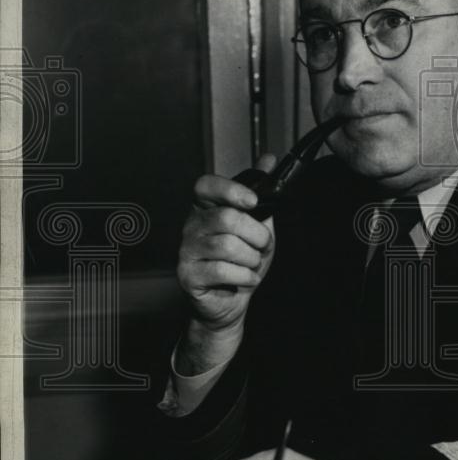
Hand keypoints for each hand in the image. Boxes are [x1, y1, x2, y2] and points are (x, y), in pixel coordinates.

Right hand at [177, 154, 276, 332]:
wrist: (230, 301)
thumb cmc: (241, 261)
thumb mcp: (258, 224)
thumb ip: (262, 193)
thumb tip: (269, 158)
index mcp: (206, 208)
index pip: (205, 186)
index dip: (230, 190)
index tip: (253, 202)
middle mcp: (191, 226)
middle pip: (227, 218)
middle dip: (257, 234)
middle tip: (262, 246)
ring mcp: (186, 251)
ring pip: (228, 246)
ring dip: (252, 258)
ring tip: (252, 264)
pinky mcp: (187, 275)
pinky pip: (223, 271)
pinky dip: (245, 276)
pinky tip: (245, 279)